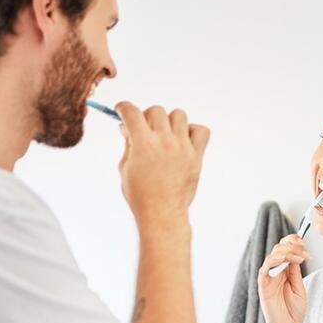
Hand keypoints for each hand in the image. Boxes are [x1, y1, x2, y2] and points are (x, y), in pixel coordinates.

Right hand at [116, 102, 209, 226]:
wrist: (162, 214)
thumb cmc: (140, 195)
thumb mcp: (125, 168)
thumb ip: (127, 144)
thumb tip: (127, 127)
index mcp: (143, 144)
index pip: (131, 112)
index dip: (123, 108)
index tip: (122, 111)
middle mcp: (164, 142)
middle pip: (156, 110)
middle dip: (146, 117)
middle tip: (143, 131)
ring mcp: (183, 148)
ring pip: (178, 115)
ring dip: (169, 122)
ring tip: (164, 136)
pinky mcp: (196, 156)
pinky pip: (201, 131)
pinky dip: (192, 132)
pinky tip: (183, 142)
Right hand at [258, 234, 310, 322]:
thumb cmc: (293, 311)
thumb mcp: (299, 287)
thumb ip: (295, 272)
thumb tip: (297, 254)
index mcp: (284, 270)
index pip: (285, 249)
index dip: (293, 242)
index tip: (304, 242)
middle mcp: (275, 271)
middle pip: (279, 248)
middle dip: (292, 244)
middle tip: (304, 249)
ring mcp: (268, 277)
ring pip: (273, 255)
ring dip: (287, 251)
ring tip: (300, 256)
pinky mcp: (263, 284)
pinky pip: (265, 267)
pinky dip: (276, 260)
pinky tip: (288, 261)